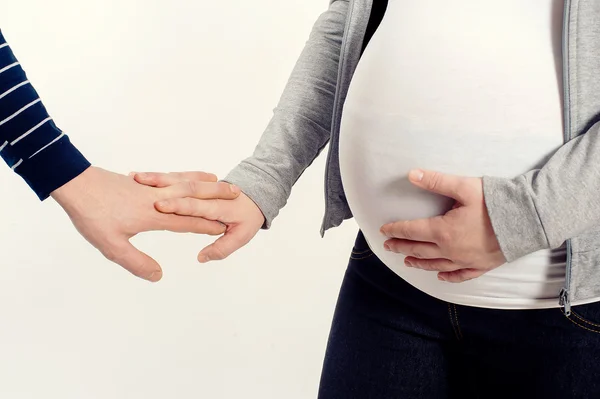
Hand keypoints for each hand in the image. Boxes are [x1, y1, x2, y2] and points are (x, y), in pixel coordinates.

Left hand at [51, 167, 240, 281]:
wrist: (74, 183)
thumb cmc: (92, 215)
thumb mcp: (112, 246)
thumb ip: (137, 262)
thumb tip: (158, 276)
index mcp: (154, 214)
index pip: (187, 221)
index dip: (207, 226)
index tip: (225, 227)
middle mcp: (156, 198)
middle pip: (192, 196)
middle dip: (215, 196)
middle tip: (236, 194)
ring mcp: (148, 187)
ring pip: (181, 181)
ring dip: (201, 181)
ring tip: (216, 178)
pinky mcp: (138, 181)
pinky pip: (168, 177)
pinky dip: (182, 175)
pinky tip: (179, 178)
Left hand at [380, 169, 505, 282]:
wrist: (529, 221)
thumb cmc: (496, 202)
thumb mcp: (464, 187)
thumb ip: (436, 181)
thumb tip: (411, 175)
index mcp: (443, 231)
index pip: (412, 231)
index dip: (396, 230)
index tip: (384, 230)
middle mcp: (451, 250)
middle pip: (419, 250)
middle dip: (401, 247)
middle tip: (388, 246)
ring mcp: (466, 261)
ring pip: (436, 265)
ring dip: (419, 262)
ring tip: (407, 261)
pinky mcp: (481, 266)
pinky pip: (460, 275)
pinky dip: (448, 276)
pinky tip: (441, 276)